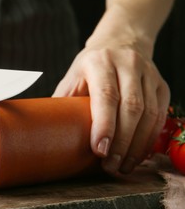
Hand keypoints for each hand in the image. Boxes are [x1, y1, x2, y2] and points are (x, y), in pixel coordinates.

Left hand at [53, 42, 169, 174]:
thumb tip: (47, 134)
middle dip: (121, 142)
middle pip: (131, 107)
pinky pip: (160, 115)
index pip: (106, 95)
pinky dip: (149, 139)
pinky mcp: (162, 85)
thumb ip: (63, 103)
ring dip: (137, 145)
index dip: (104, 125)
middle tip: (110, 166)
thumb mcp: (72, 78)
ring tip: (123, 166)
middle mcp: (128, 64)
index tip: (100, 151)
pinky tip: (137, 154)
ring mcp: (149, 74)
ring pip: (150, 114)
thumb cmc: (89, 67)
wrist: (121, 42)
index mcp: (99, 62)